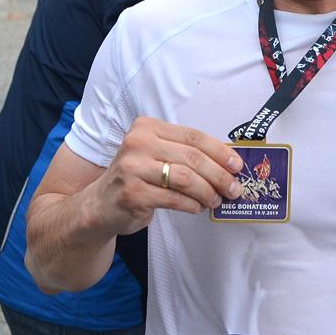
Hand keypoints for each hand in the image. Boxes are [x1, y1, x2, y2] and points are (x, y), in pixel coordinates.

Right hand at [86, 117, 243, 235]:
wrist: (98, 205)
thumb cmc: (136, 179)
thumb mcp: (155, 156)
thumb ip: (183, 154)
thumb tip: (227, 163)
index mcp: (146, 127)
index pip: (193, 136)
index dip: (219, 151)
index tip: (237, 165)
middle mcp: (138, 143)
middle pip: (192, 157)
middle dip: (219, 175)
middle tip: (234, 189)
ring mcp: (133, 168)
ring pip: (186, 178)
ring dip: (208, 192)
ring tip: (216, 200)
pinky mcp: (133, 193)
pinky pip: (174, 198)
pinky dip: (192, 204)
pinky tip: (198, 208)